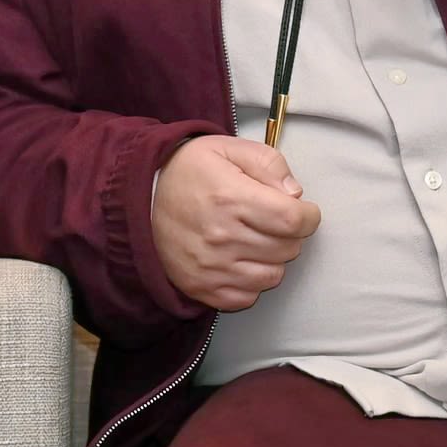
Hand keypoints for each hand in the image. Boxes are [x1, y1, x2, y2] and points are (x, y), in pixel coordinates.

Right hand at [151, 137, 321, 312]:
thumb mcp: (229, 148)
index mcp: (230, 198)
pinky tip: (242, 260)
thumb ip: (269, 164)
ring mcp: (209, 267)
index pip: (293, 220)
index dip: (308, 216)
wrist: (138, 199)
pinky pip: (247, 298)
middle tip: (274, 221)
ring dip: (273, 259)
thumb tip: (295, 195)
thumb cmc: (189, 171)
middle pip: (287, 249)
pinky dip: (252, 282)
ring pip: (272, 276)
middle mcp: (220, 237)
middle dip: (291, 234)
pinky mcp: (200, 287)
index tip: (303, 211)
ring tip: (257, 239)